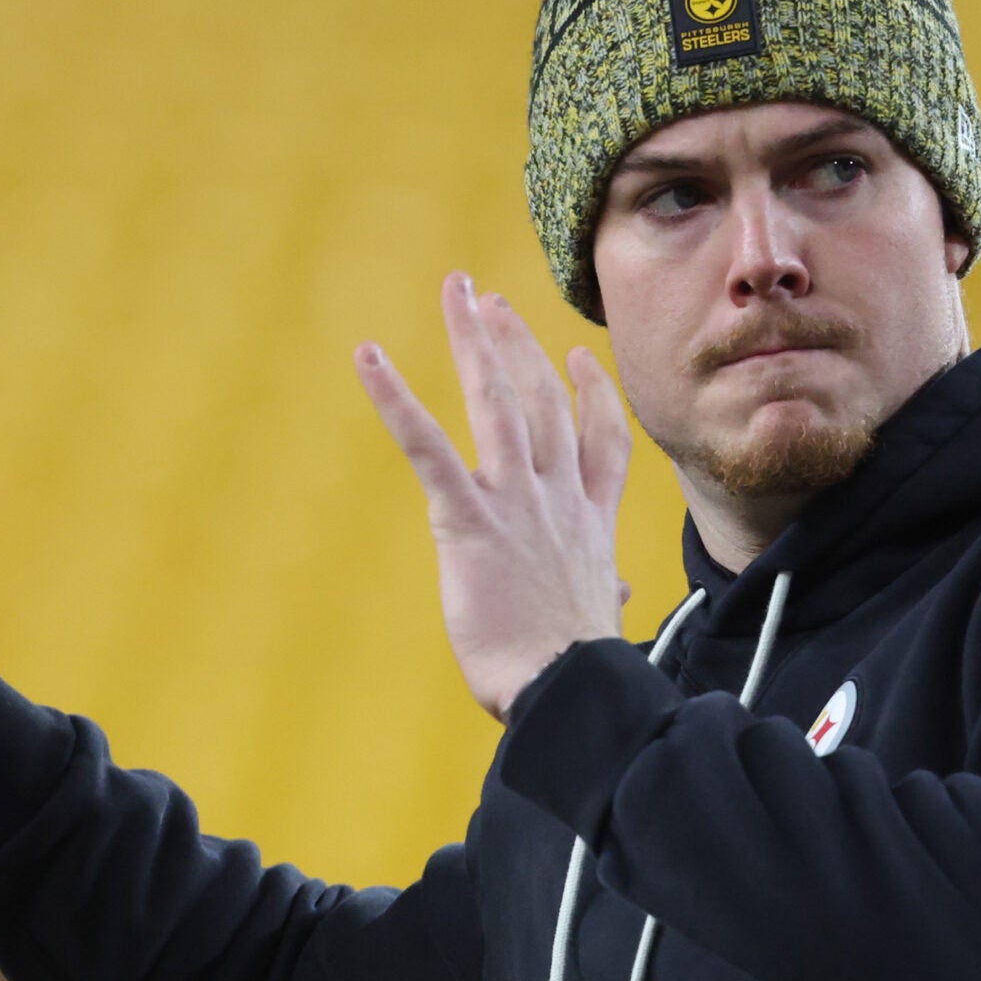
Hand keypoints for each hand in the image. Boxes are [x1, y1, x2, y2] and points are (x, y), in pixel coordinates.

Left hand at [356, 273, 630, 721]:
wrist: (567, 685)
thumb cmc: (575, 665)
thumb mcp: (596, 619)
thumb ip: (601, 593)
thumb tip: (612, 595)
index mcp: (589, 522)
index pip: (600, 440)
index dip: (590, 393)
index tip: (578, 357)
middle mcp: (558, 497)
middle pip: (543, 400)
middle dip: (518, 345)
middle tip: (493, 302)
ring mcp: (517, 501)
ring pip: (498, 400)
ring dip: (476, 341)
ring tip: (459, 294)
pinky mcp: (470, 519)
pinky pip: (428, 445)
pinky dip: (396, 397)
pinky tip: (369, 357)